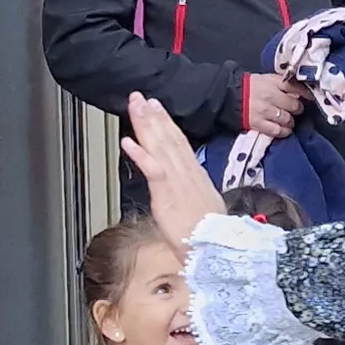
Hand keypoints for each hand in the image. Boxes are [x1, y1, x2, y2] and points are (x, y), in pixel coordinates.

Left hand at [123, 96, 226, 244]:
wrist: (216, 247)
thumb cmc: (211, 233)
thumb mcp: (207, 205)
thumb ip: (195, 191)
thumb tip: (191, 186)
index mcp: (195, 175)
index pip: (179, 142)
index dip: (167, 123)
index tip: (157, 107)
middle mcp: (186, 172)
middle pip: (168, 138)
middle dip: (153, 116)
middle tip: (140, 97)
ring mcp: (176, 180)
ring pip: (159, 147)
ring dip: (145, 125)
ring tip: (135, 107)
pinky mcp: (167, 193)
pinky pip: (152, 169)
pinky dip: (139, 154)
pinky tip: (127, 141)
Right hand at [242, 73, 304, 138]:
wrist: (228, 95)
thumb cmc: (248, 87)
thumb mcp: (266, 78)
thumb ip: (282, 83)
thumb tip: (299, 91)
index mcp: (272, 83)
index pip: (295, 88)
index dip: (305, 94)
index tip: (309, 97)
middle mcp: (270, 96)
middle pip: (294, 105)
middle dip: (297, 109)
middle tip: (295, 110)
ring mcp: (264, 111)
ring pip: (287, 119)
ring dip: (290, 121)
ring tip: (288, 120)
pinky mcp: (258, 123)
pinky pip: (277, 130)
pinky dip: (284, 131)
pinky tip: (284, 130)